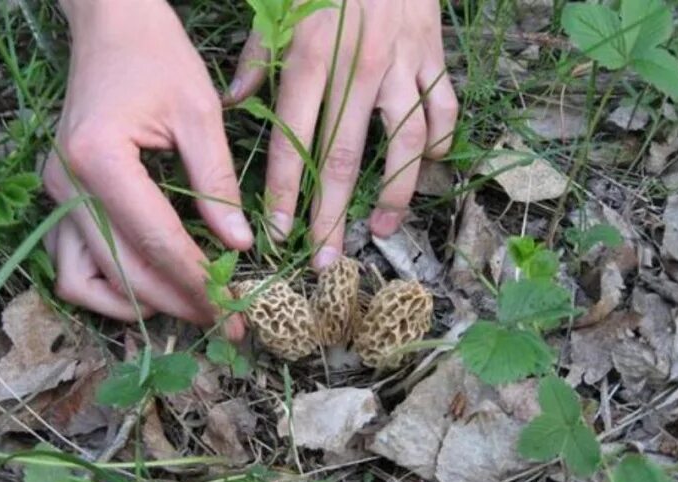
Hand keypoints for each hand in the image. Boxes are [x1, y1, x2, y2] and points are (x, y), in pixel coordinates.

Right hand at [44, 0, 251, 338]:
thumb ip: (218, 182)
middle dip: (177, 303)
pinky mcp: (61, 194)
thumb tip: (240, 244)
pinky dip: (109, 284)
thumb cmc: (157, 55)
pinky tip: (149, 286)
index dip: (199, 281)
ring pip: (83, 280)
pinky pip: (74, 260)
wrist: (111, 24)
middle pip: (122, 271)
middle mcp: (65, 184)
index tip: (236, 310)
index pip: (156, 241)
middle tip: (225, 320)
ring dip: (136, 303)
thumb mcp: (200, 112)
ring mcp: (56, 192)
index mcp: (99, 160)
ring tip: (188, 308)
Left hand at [227, 0, 457, 268]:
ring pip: (404, 143)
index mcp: (313, 56)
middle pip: (346, 156)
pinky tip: (429, 169)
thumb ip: (257, 57)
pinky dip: (440, 142)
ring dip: (394, 194)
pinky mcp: (433, 57)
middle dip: (333, 215)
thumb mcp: (277, 4)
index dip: (287, 192)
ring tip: (380, 231)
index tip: (280, 235)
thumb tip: (234, 105)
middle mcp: (359, 68)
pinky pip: (443, 109)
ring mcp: (402, 64)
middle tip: (325, 261)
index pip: (296, 139)